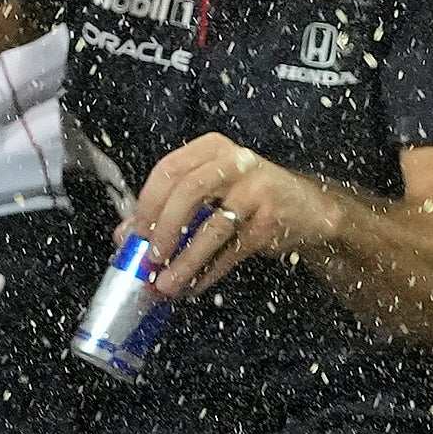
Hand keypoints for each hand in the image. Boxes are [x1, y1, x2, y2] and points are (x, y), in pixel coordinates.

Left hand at [125, 131, 335, 300]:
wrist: (308, 208)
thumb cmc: (250, 196)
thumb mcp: (210, 191)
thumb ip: (168, 208)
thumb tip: (124, 235)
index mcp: (212, 148)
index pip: (168, 168)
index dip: (147, 203)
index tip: (133, 234)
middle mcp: (235, 161)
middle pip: (187, 192)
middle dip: (164, 229)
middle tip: (150, 259)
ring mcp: (256, 189)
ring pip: (211, 227)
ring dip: (184, 260)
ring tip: (166, 284)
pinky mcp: (270, 220)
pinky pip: (230, 251)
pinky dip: (208, 272)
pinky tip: (194, 285)